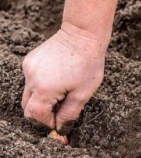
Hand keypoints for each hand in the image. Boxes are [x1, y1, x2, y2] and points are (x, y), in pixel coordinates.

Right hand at [22, 23, 105, 137]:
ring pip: (29, 93)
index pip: (36, 116)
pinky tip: (58, 78)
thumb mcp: (83, 93)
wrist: (84, 34)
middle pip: (28, 106)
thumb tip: (61, 129)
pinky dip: (41, 84)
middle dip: (43, 113)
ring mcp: (29, 67)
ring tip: (63, 90)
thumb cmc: (88, 62)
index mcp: (44, 88)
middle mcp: (31, 78)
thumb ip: (69, 114)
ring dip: (43, 98)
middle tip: (61, 110)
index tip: (60, 124)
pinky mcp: (30, 59)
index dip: (47, 123)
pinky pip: (31, 79)